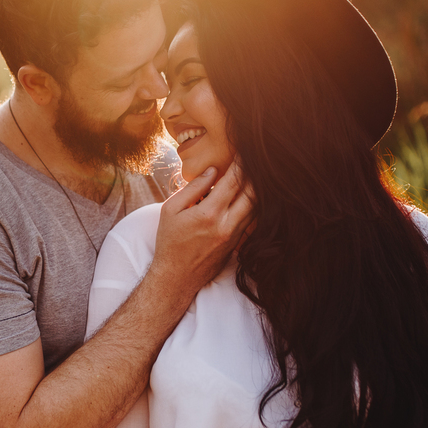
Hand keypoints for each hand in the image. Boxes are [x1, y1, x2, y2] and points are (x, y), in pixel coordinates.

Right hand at [151, 160, 253, 303]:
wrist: (176, 277)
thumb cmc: (170, 241)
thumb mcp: (170, 210)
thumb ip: (193, 188)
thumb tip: (213, 171)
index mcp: (209, 213)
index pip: (234, 180)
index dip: (242, 162)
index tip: (245, 149)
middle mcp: (227, 225)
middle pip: (253, 192)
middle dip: (255, 173)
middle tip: (256, 158)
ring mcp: (235, 236)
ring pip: (256, 206)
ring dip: (257, 189)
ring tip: (256, 174)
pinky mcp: (238, 244)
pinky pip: (252, 220)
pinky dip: (254, 205)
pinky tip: (250, 195)